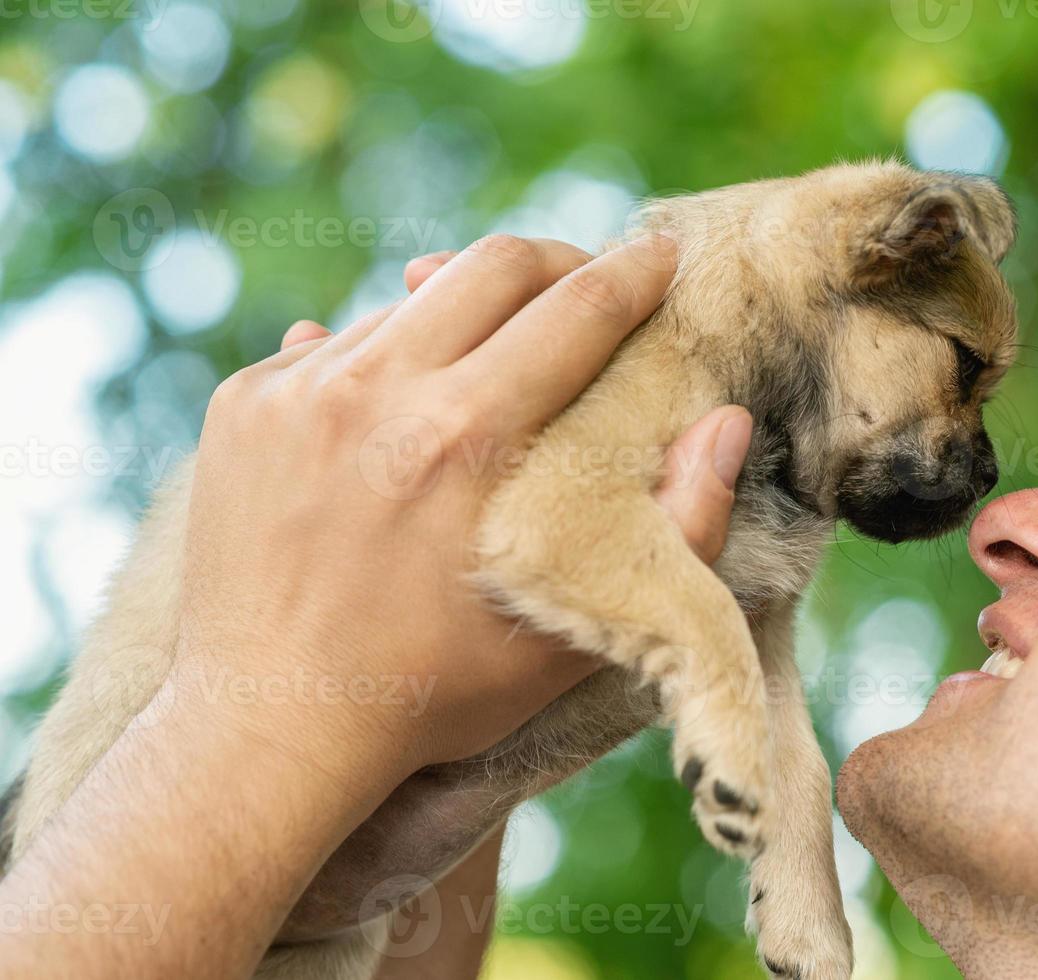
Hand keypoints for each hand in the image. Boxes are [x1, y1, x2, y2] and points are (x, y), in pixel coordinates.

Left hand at [174, 234, 752, 792]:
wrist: (268, 728)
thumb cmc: (434, 692)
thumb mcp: (578, 634)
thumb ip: (677, 528)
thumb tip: (724, 421)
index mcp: (467, 439)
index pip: (575, 309)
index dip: (631, 273)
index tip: (660, 253)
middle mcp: (377, 391)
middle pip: (492, 266)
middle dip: (557, 262)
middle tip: (587, 283)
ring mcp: (298, 390)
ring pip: (412, 302)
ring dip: (468, 315)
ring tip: (491, 364)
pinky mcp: (245, 402)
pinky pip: (336, 342)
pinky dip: (386, 359)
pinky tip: (402, 410)